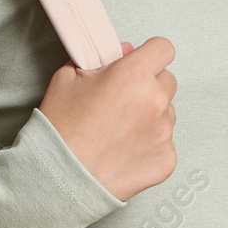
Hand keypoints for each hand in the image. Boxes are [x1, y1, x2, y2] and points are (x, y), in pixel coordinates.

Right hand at [39, 36, 177, 201]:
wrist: (59, 178)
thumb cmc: (60, 129)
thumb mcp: (68, 77)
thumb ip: (99, 57)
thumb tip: (125, 53)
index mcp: (134, 75)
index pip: (163, 49)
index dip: (150, 55)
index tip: (141, 63)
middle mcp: (155, 101)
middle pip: (167, 81)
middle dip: (149, 85)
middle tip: (123, 101)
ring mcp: (164, 132)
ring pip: (167, 112)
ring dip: (151, 116)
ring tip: (119, 131)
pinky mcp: (167, 159)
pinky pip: (166, 143)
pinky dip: (150, 145)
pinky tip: (124, 151)